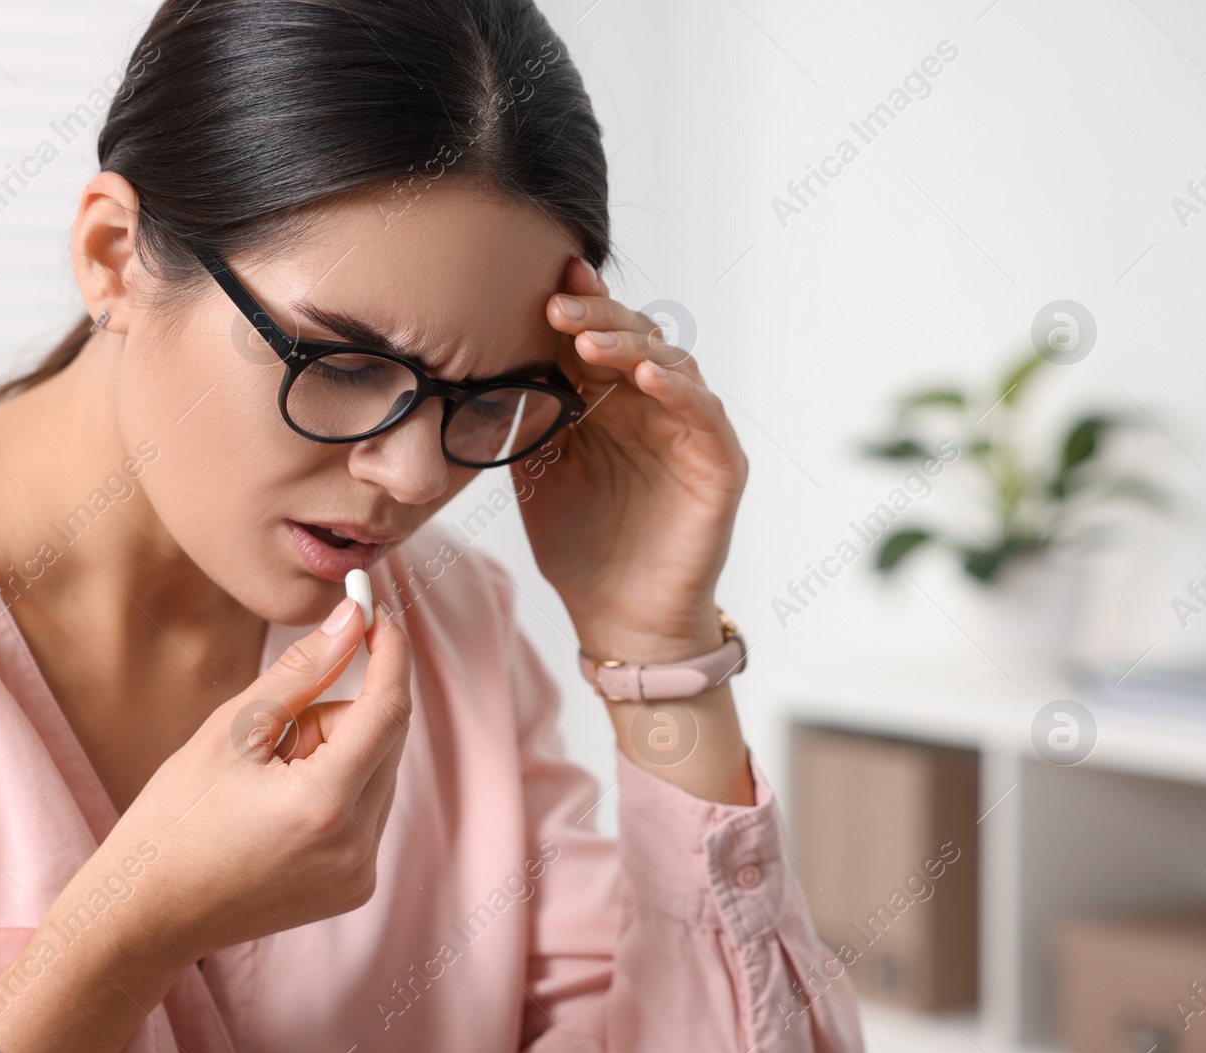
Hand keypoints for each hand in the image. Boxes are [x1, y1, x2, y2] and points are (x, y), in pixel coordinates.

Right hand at [0, 600, 412, 1052]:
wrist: (145, 915)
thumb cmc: (174, 818)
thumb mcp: (231, 730)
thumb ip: (302, 669)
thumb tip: (353, 617)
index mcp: (323, 803)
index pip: (388, 707)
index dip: (388, 650)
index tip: (375, 609)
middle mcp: (356, 845)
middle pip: (385, 737)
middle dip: (338, 712)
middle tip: (274, 726)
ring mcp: (359, 873)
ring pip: (379, 770)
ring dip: (337, 752)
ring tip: (266, 778)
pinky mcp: (355, 887)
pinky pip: (368, 809)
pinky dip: (337, 788)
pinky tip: (279, 807)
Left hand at [517, 256, 748, 663]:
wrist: (616, 617)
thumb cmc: (579, 545)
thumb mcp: (537, 471)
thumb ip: (525, 416)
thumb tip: (487, 362)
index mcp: (609, 401)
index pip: (597, 338)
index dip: (576, 307)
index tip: (541, 281)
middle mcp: (653, 406)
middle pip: (634, 338)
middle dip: (597, 315)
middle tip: (557, 303)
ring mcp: (689, 432)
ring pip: (670, 365)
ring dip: (631, 345)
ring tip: (590, 339)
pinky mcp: (718, 465)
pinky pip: (704, 415)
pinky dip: (680, 390)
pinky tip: (647, 376)